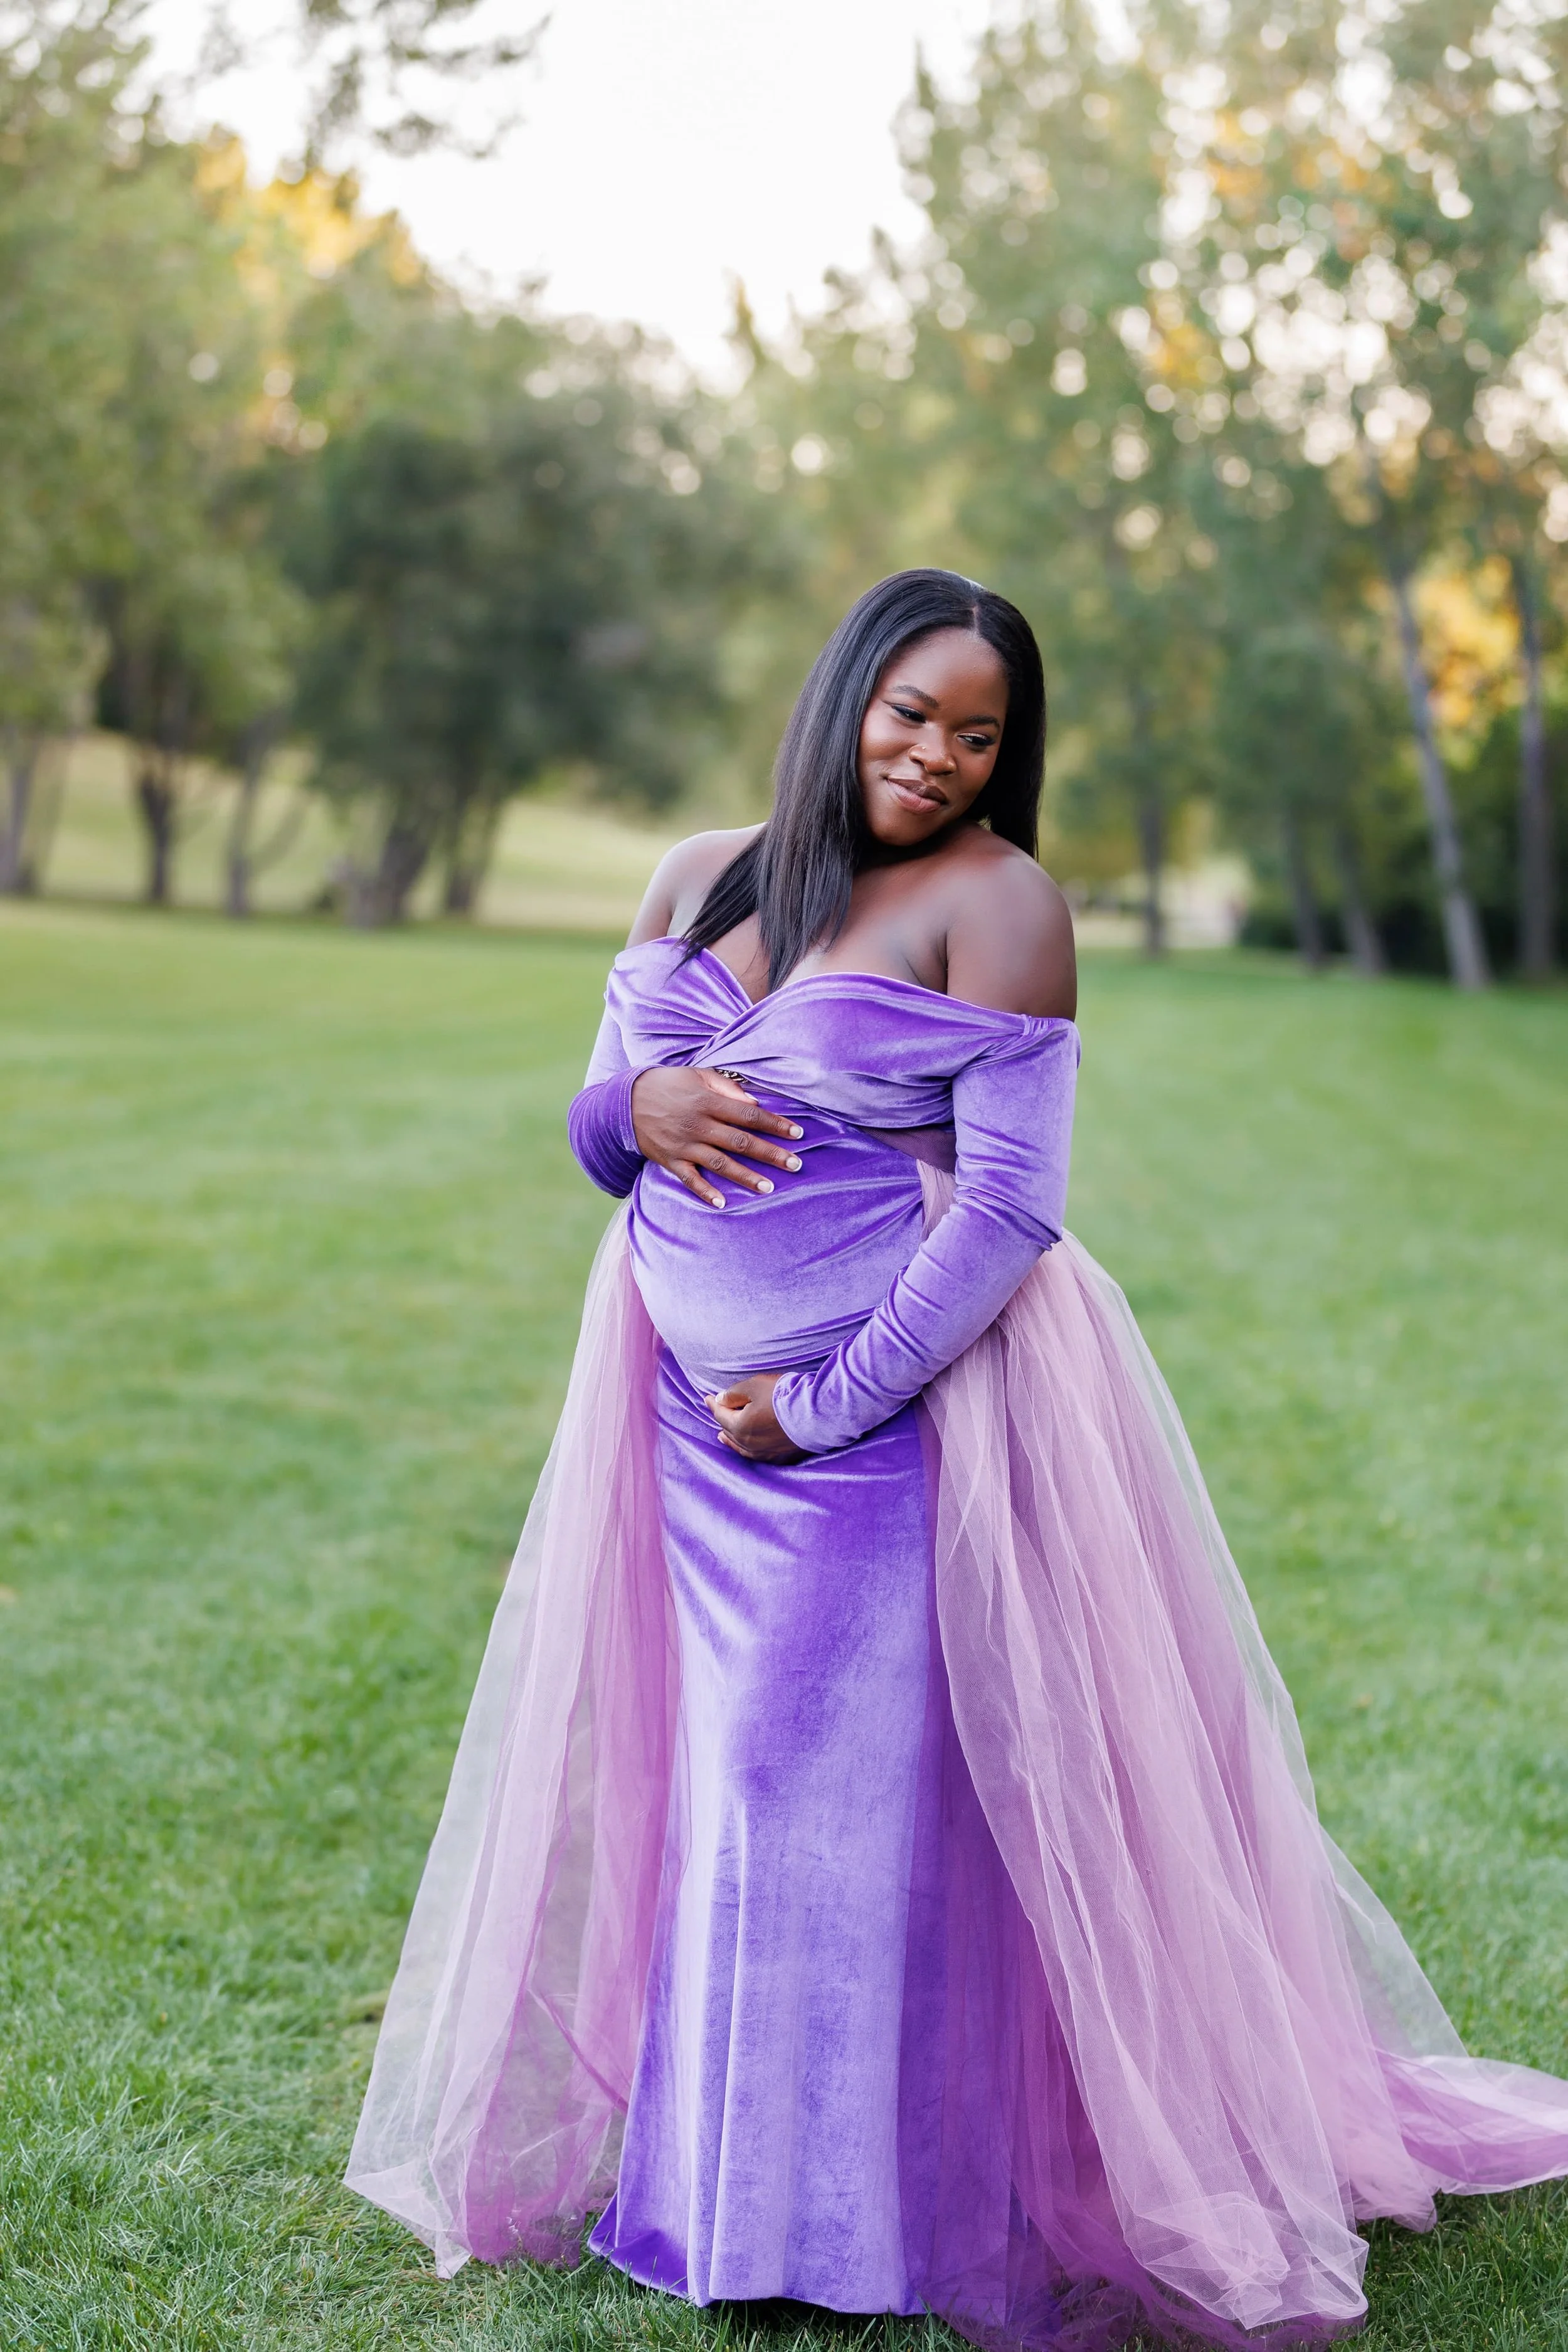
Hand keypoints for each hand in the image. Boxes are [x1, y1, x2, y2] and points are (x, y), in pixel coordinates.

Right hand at [632, 1066, 802, 1207]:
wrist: (624, 1102)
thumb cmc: (668, 1084)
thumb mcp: (697, 1075)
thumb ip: (727, 1087)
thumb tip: (755, 1104)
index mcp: (707, 1101)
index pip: (749, 1115)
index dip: (775, 1124)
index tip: (798, 1133)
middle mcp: (698, 1125)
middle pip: (740, 1142)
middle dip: (770, 1154)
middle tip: (796, 1165)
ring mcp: (684, 1145)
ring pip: (719, 1164)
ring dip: (745, 1177)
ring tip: (768, 1187)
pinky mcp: (670, 1160)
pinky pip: (690, 1179)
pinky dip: (705, 1192)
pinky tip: (722, 1203)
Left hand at [707, 1373, 807, 1463]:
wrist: (817, 1414)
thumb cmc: (785, 1397)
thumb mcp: (755, 1386)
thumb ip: (734, 1393)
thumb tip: (720, 1400)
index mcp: (740, 1427)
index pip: (720, 1414)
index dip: (713, 1404)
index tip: (707, 1397)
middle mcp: (749, 1444)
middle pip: (729, 1430)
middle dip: (721, 1419)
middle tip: (718, 1410)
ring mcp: (765, 1453)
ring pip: (740, 1446)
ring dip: (729, 1438)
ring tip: (722, 1434)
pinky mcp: (780, 1456)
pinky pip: (756, 1455)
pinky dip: (746, 1449)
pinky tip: (746, 1447)